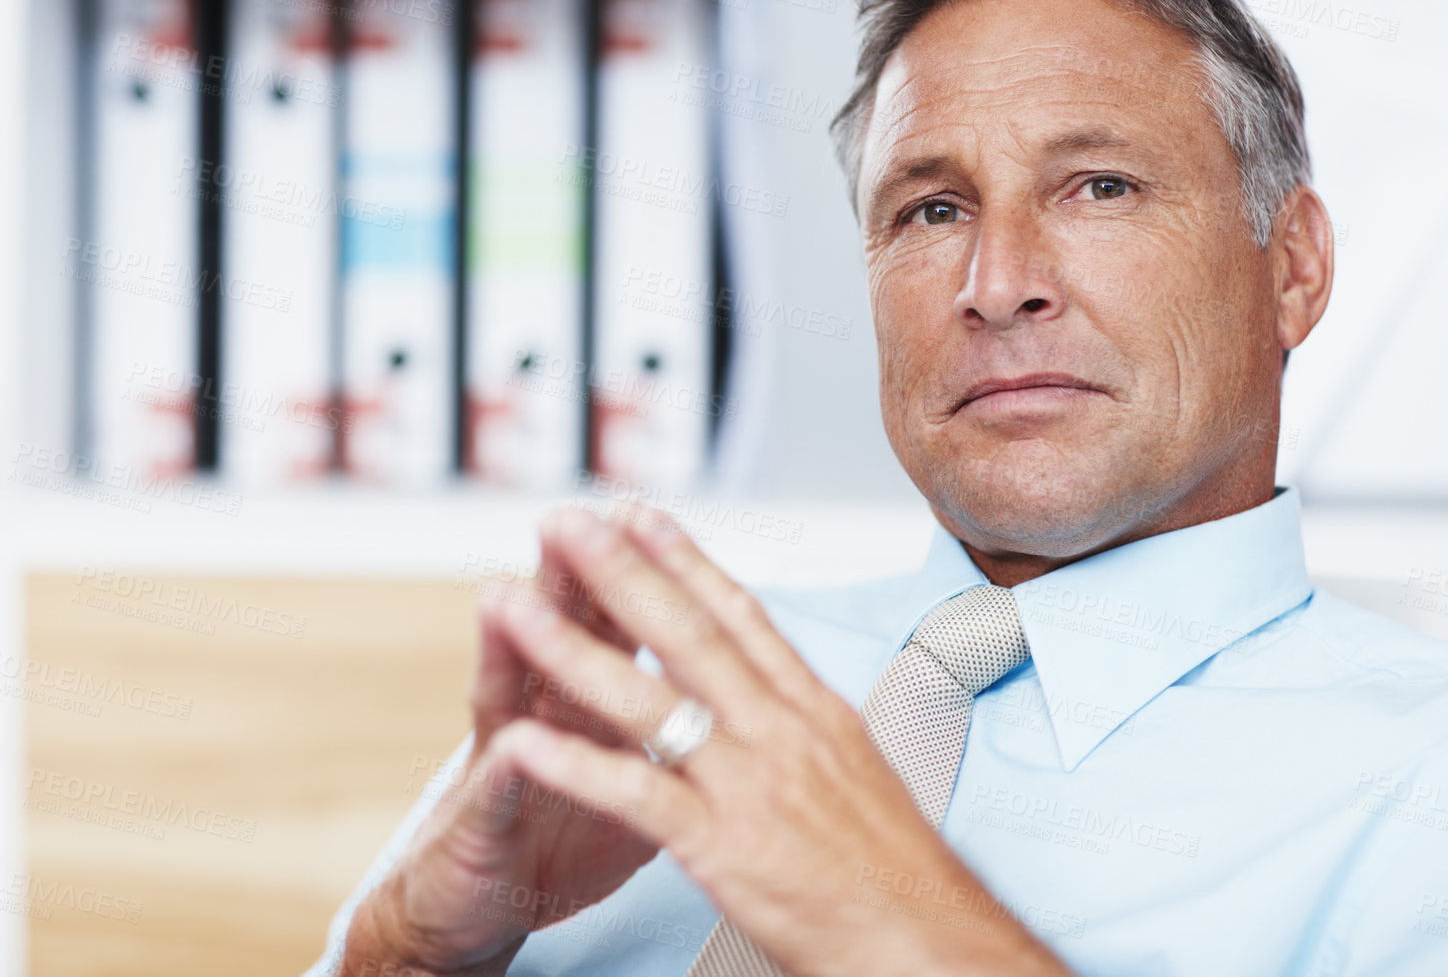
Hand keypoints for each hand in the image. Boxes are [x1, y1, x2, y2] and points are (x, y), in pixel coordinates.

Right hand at [341, 519, 661, 975]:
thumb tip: (732, 685)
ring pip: (507, 694)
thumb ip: (666, 726)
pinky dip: (508, 772)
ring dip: (508, 649)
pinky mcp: (482, 827)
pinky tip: (511, 745)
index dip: (631, 575)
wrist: (478, 908)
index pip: (612, 622)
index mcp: (588, 703)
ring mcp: (500, 766)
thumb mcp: (627, 776)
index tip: (650, 518)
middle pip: (558, 635)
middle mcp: (539, 716)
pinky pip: (497, 798)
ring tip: (503, 600)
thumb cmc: (560, 840)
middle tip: (574, 522)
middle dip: (568, 580)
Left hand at [468, 504, 1070, 976]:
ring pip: (647, 700)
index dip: (683, 559)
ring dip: (571, 647)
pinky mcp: (726, 848)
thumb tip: (776, 689)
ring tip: (515, 603)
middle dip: (619, 570)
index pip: (739, 616)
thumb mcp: (857, 773)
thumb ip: (806, 726)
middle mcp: (781, 732)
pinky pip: (636, 796)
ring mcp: (751, 786)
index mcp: (814, 712)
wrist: (933, 945)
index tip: (639, 514)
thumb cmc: (898, 875)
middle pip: (687, 634)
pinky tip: (524, 742)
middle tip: (566, 519)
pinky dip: (575, 766)